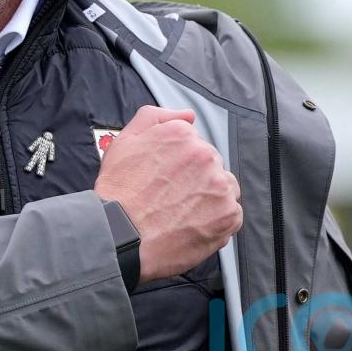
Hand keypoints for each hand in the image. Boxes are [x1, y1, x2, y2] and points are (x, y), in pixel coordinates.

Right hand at [94, 106, 242, 283]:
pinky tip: (193, 225)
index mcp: (182, 135)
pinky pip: (232, 214)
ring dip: (209, 197)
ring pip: (224, 188)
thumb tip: (188, 115)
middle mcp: (205, 155)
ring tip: (182, 213)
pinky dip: (217, 220)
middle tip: (170, 198)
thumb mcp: (125, 141)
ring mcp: (219, 186)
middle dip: (196, 179)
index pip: (194, 144)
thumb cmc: (119, 191)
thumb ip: (156, 118)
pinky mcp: (228, 215)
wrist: (120, 235)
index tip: (166, 178)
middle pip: (211, 165)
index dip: (179, 163)